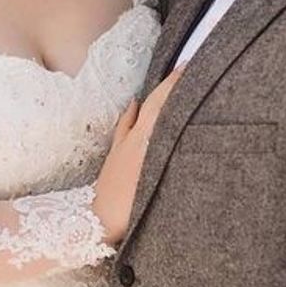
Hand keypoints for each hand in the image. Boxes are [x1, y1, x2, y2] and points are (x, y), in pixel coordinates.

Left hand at [92, 67, 183, 244]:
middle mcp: (135, 137)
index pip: (161, 104)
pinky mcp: (115, 154)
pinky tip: (135, 104)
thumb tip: (179, 134)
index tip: (187, 66)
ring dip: (153, 99)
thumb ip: (167, 156)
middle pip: (154, 104)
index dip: (174, 85)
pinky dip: (133, 113)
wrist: (98, 220)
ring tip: (167, 84)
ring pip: (140, 114)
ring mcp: (123, 144)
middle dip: (169, 87)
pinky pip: (125, 126)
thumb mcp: (156, 181)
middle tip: (183, 69)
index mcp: (146, 141)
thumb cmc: (130, 206)